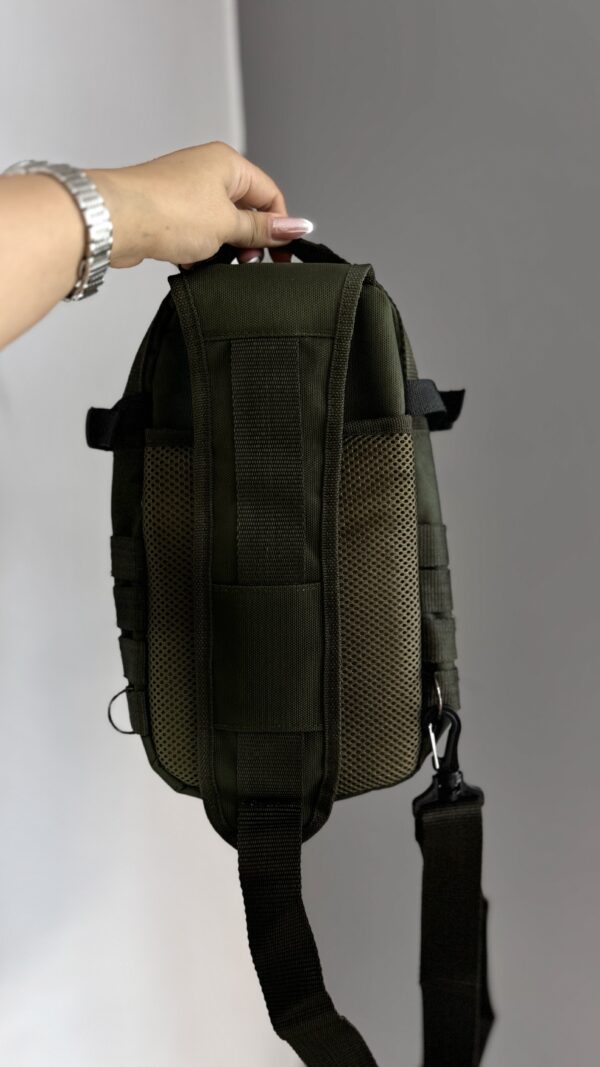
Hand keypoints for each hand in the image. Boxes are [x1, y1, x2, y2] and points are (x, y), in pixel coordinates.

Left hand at [87, 142, 312, 269]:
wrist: (116, 220)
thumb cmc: (166, 210)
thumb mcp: (228, 224)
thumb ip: (262, 229)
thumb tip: (295, 226)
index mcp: (228, 164)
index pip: (270, 195)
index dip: (279, 227)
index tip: (281, 255)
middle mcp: (207, 172)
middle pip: (246, 211)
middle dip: (248, 240)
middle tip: (247, 261)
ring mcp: (186, 192)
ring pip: (220, 226)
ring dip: (222, 248)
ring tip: (215, 261)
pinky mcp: (168, 212)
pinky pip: (196, 235)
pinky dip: (199, 251)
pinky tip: (192, 262)